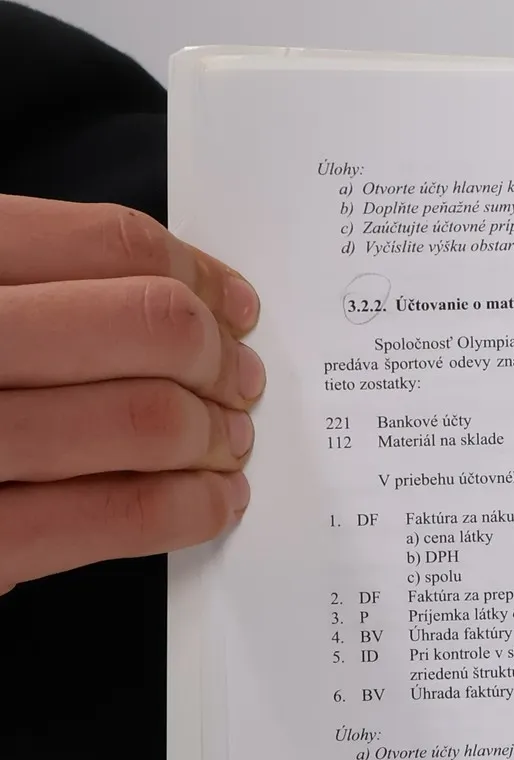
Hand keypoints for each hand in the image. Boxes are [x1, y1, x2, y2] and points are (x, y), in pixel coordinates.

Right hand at [0, 196, 262, 592]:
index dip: (193, 275)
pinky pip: (118, 515)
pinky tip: (210, 502)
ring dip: (216, 435)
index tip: (230, 304)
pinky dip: (190, 507)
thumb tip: (179, 295)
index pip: (106, 244)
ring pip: (146, 419)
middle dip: (216, 357)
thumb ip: (30, 286)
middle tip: (238, 381)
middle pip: (147, 325)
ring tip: (228, 443)